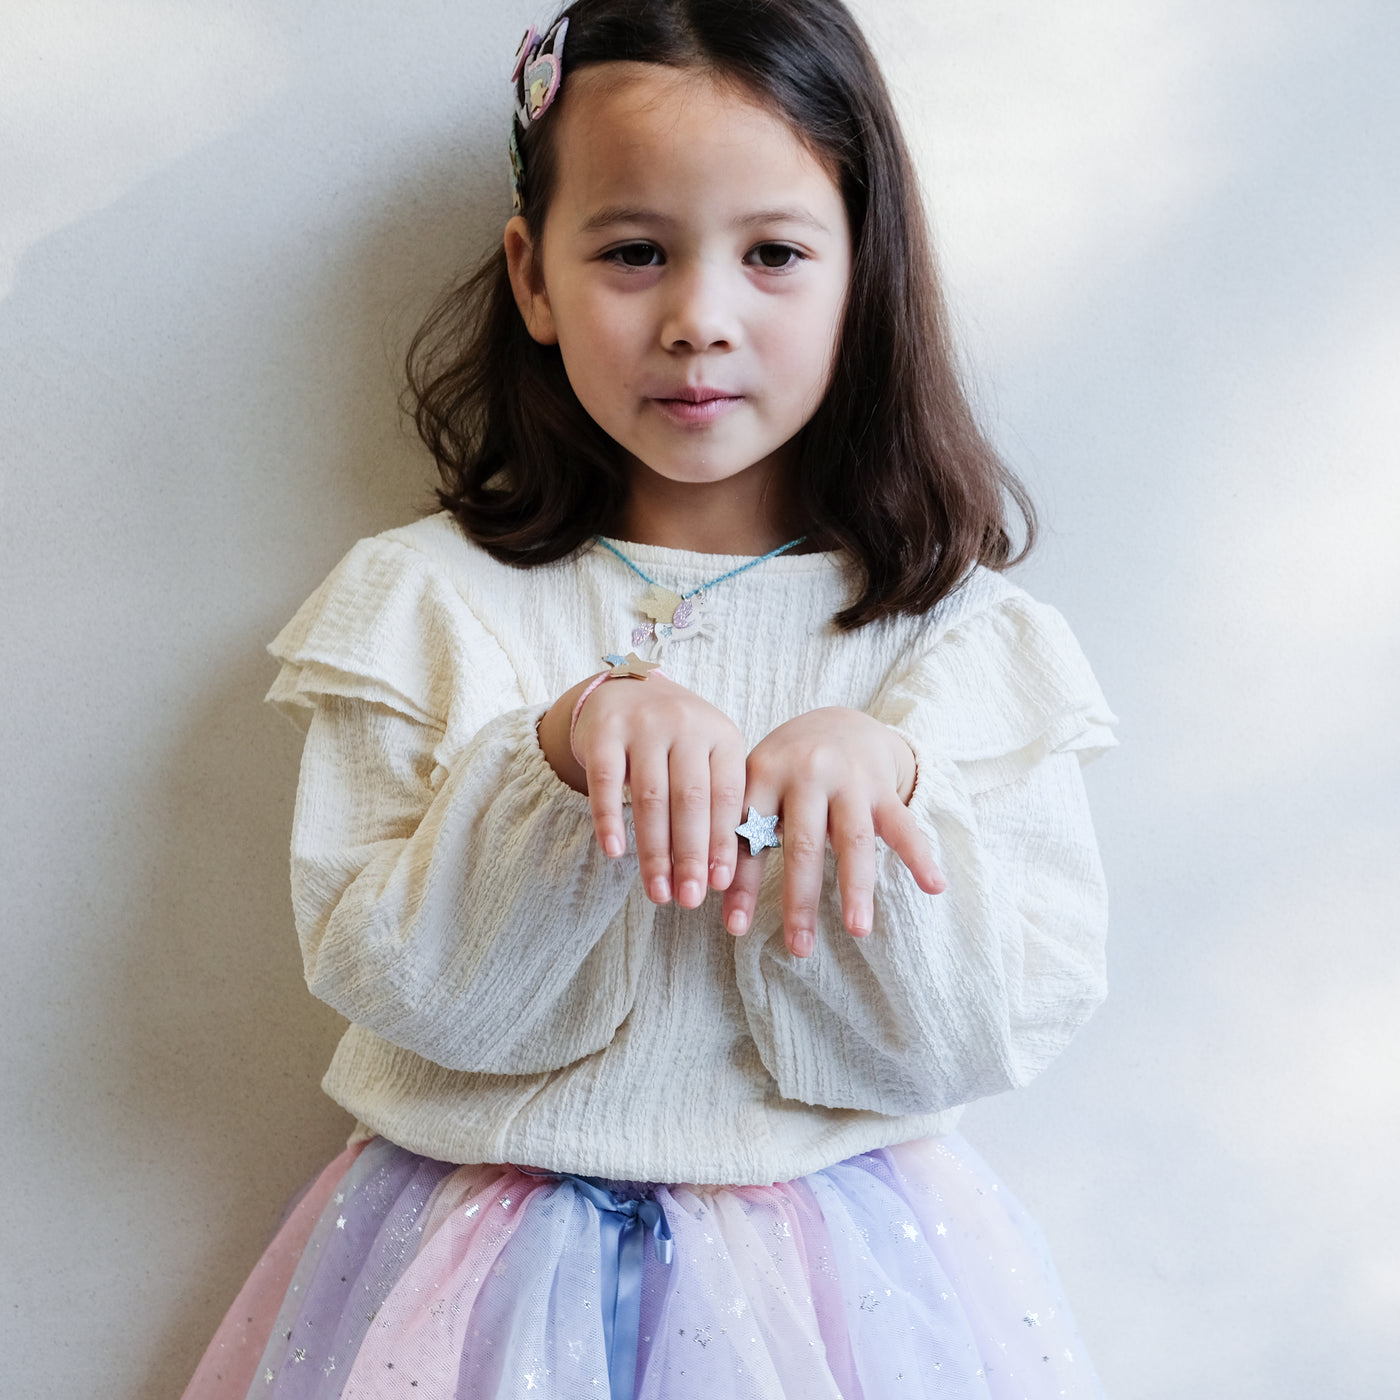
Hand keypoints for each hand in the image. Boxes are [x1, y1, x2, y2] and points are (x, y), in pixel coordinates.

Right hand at [538, 670, 745, 907]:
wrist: (626, 689)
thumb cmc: (677, 741)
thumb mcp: (707, 758)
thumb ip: (716, 805)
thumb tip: (720, 878)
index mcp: (721, 735)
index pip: (727, 796)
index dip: (723, 842)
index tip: (720, 885)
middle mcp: (686, 724)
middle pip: (690, 800)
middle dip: (691, 856)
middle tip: (690, 900)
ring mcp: (644, 724)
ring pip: (650, 797)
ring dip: (654, 852)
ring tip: (658, 893)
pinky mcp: (604, 730)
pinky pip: (606, 782)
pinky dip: (609, 819)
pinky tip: (615, 853)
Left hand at [722, 707, 944, 955]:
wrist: (838, 721)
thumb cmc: (785, 769)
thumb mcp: (756, 788)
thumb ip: (737, 835)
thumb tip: (715, 899)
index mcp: (764, 772)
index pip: (749, 835)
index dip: (742, 882)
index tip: (735, 928)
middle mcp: (807, 772)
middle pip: (803, 844)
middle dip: (800, 899)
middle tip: (799, 948)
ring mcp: (849, 779)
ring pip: (853, 839)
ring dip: (856, 888)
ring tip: (857, 931)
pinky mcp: (882, 787)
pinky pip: (903, 825)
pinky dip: (919, 855)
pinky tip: (934, 886)